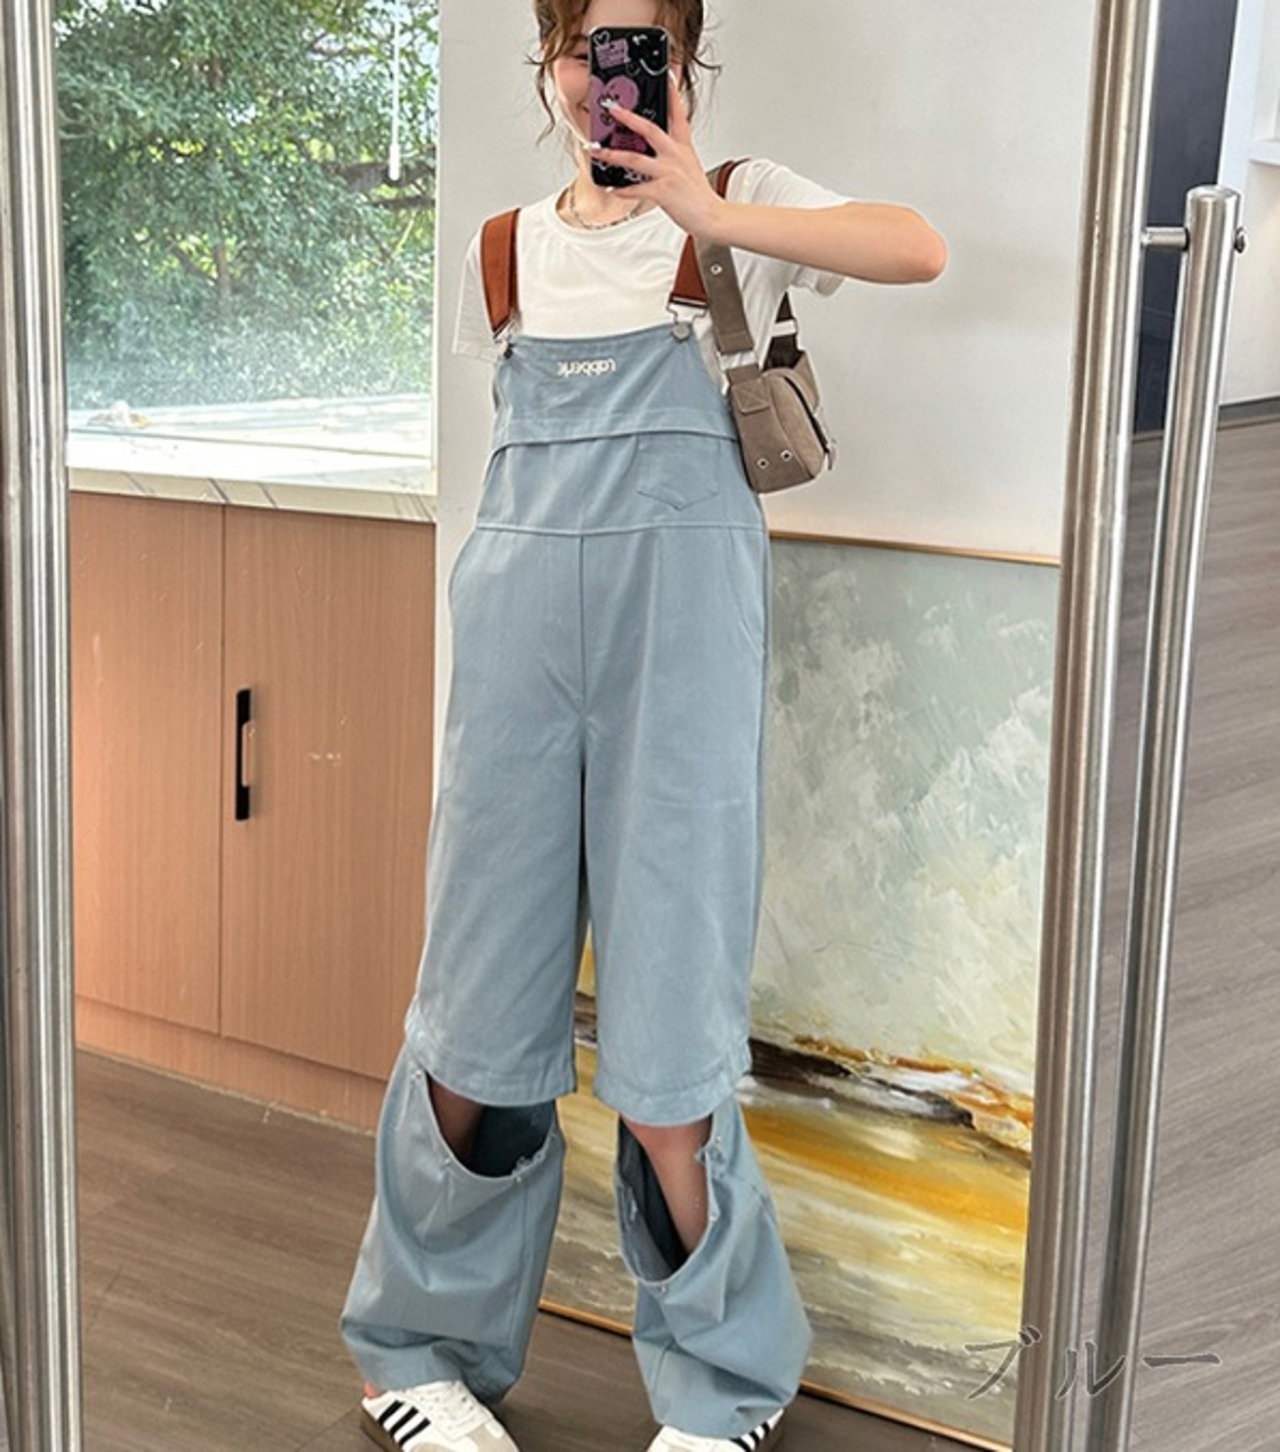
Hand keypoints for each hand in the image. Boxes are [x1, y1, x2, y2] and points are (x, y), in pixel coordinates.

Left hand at [594, 75, 724, 238]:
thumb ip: (673, 152)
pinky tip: (612, 188)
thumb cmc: (697, 193)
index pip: (678, 113)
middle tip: (611, 108)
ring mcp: (668, 172)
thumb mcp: (689, 164)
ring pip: (635, 159)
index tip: (665, 75)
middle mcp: (675, 155)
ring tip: (597, 152)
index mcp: (682, 146)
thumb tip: (653, 146)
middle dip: (628, 117)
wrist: (711, 216)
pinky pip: (637, 188)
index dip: (672, 94)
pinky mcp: (663, 192)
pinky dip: (622, 189)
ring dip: (613, 155)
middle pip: (649, 129)